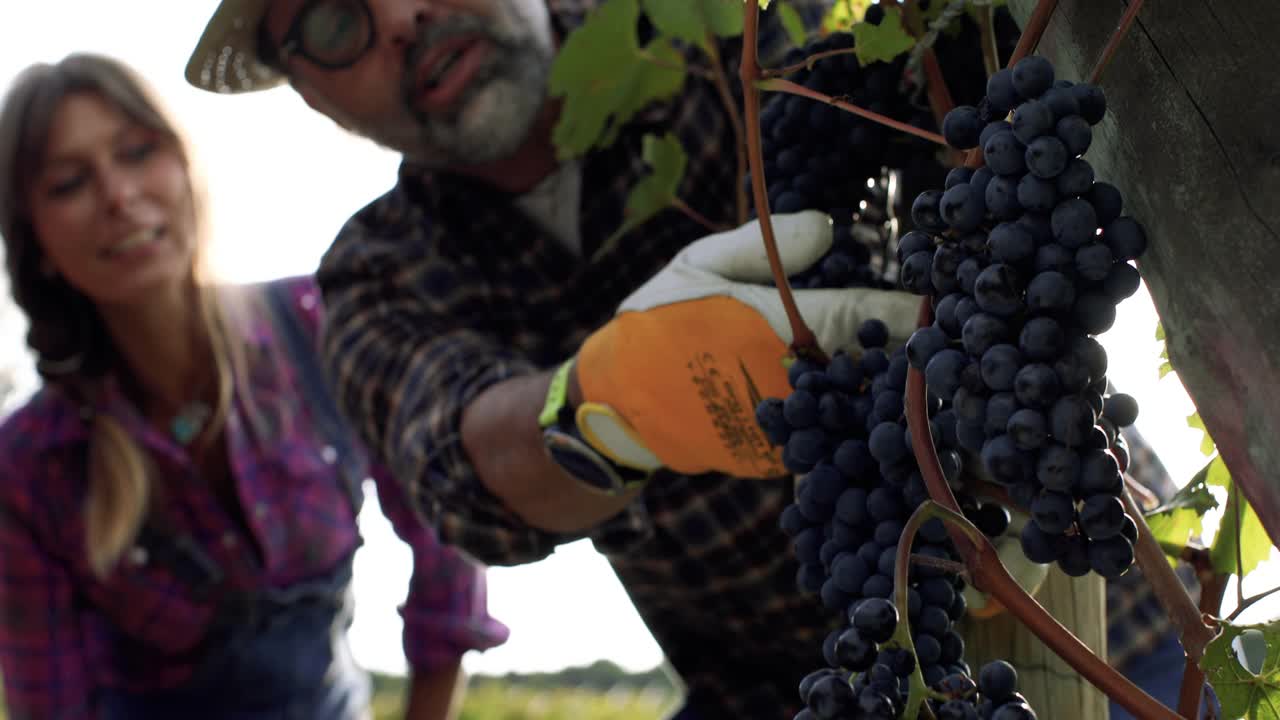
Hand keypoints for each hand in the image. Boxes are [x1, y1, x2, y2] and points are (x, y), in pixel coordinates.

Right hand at [570, 211, 919, 478]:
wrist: (618, 405)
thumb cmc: (657, 323)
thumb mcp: (698, 265)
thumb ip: (764, 245)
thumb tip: (829, 230)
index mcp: (775, 327)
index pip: (860, 313)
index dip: (907, 310)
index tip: (947, 302)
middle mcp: (792, 381)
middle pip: (873, 369)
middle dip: (913, 360)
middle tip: (960, 350)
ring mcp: (790, 426)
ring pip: (859, 411)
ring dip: (895, 400)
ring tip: (935, 388)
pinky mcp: (778, 456)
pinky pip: (834, 440)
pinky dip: (860, 429)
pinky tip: (888, 419)